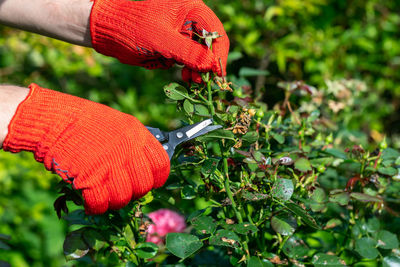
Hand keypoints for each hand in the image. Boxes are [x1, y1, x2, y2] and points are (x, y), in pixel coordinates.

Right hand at [3, 84, 169, 213]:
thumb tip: (147, 165)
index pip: (162, 165)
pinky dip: (96, 207)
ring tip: (105, 196)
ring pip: (124, 198)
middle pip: (144, 186)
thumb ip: (135, 143)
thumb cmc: (86, 121)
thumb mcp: (119, 123)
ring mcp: (109, 165)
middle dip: (134, 192)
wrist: (54, 120)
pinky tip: (91, 202)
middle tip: (123, 190)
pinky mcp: (89, 179)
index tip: (151, 182)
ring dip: (115, 201)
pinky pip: (101, 204)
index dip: (157, 178)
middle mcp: (128, 151)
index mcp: (137, 135)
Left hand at [90, 0, 228, 81]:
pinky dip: (187, 68)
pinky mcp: (174, 44)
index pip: (215, 31)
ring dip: (197, 69)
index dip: (219, 54)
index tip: (218, 74)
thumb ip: (189, 53)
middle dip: (206, 64)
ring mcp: (182, 33)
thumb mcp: (162, 41)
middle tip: (202, 81)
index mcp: (190, 9)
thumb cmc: (133, 29)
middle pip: (209, 44)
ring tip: (191, 80)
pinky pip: (187, 59)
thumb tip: (212, 65)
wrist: (108, 33)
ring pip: (199, 54)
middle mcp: (189, 19)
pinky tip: (183, 75)